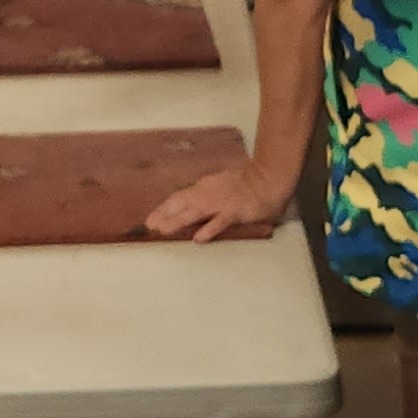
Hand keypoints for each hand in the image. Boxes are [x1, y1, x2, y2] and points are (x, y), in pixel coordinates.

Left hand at [144, 161, 290, 243]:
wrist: (268, 178)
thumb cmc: (246, 183)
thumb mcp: (220, 186)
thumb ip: (206, 195)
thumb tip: (190, 206)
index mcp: (205, 187)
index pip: (180, 197)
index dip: (164, 208)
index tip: (151, 218)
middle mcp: (208, 193)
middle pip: (182, 203)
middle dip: (164, 214)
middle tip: (149, 226)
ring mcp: (221, 202)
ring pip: (195, 212)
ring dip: (178, 221)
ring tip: (164, 230)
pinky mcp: (234, 211)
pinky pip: (220, 222)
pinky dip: (209, 229)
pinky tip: (198, 238)